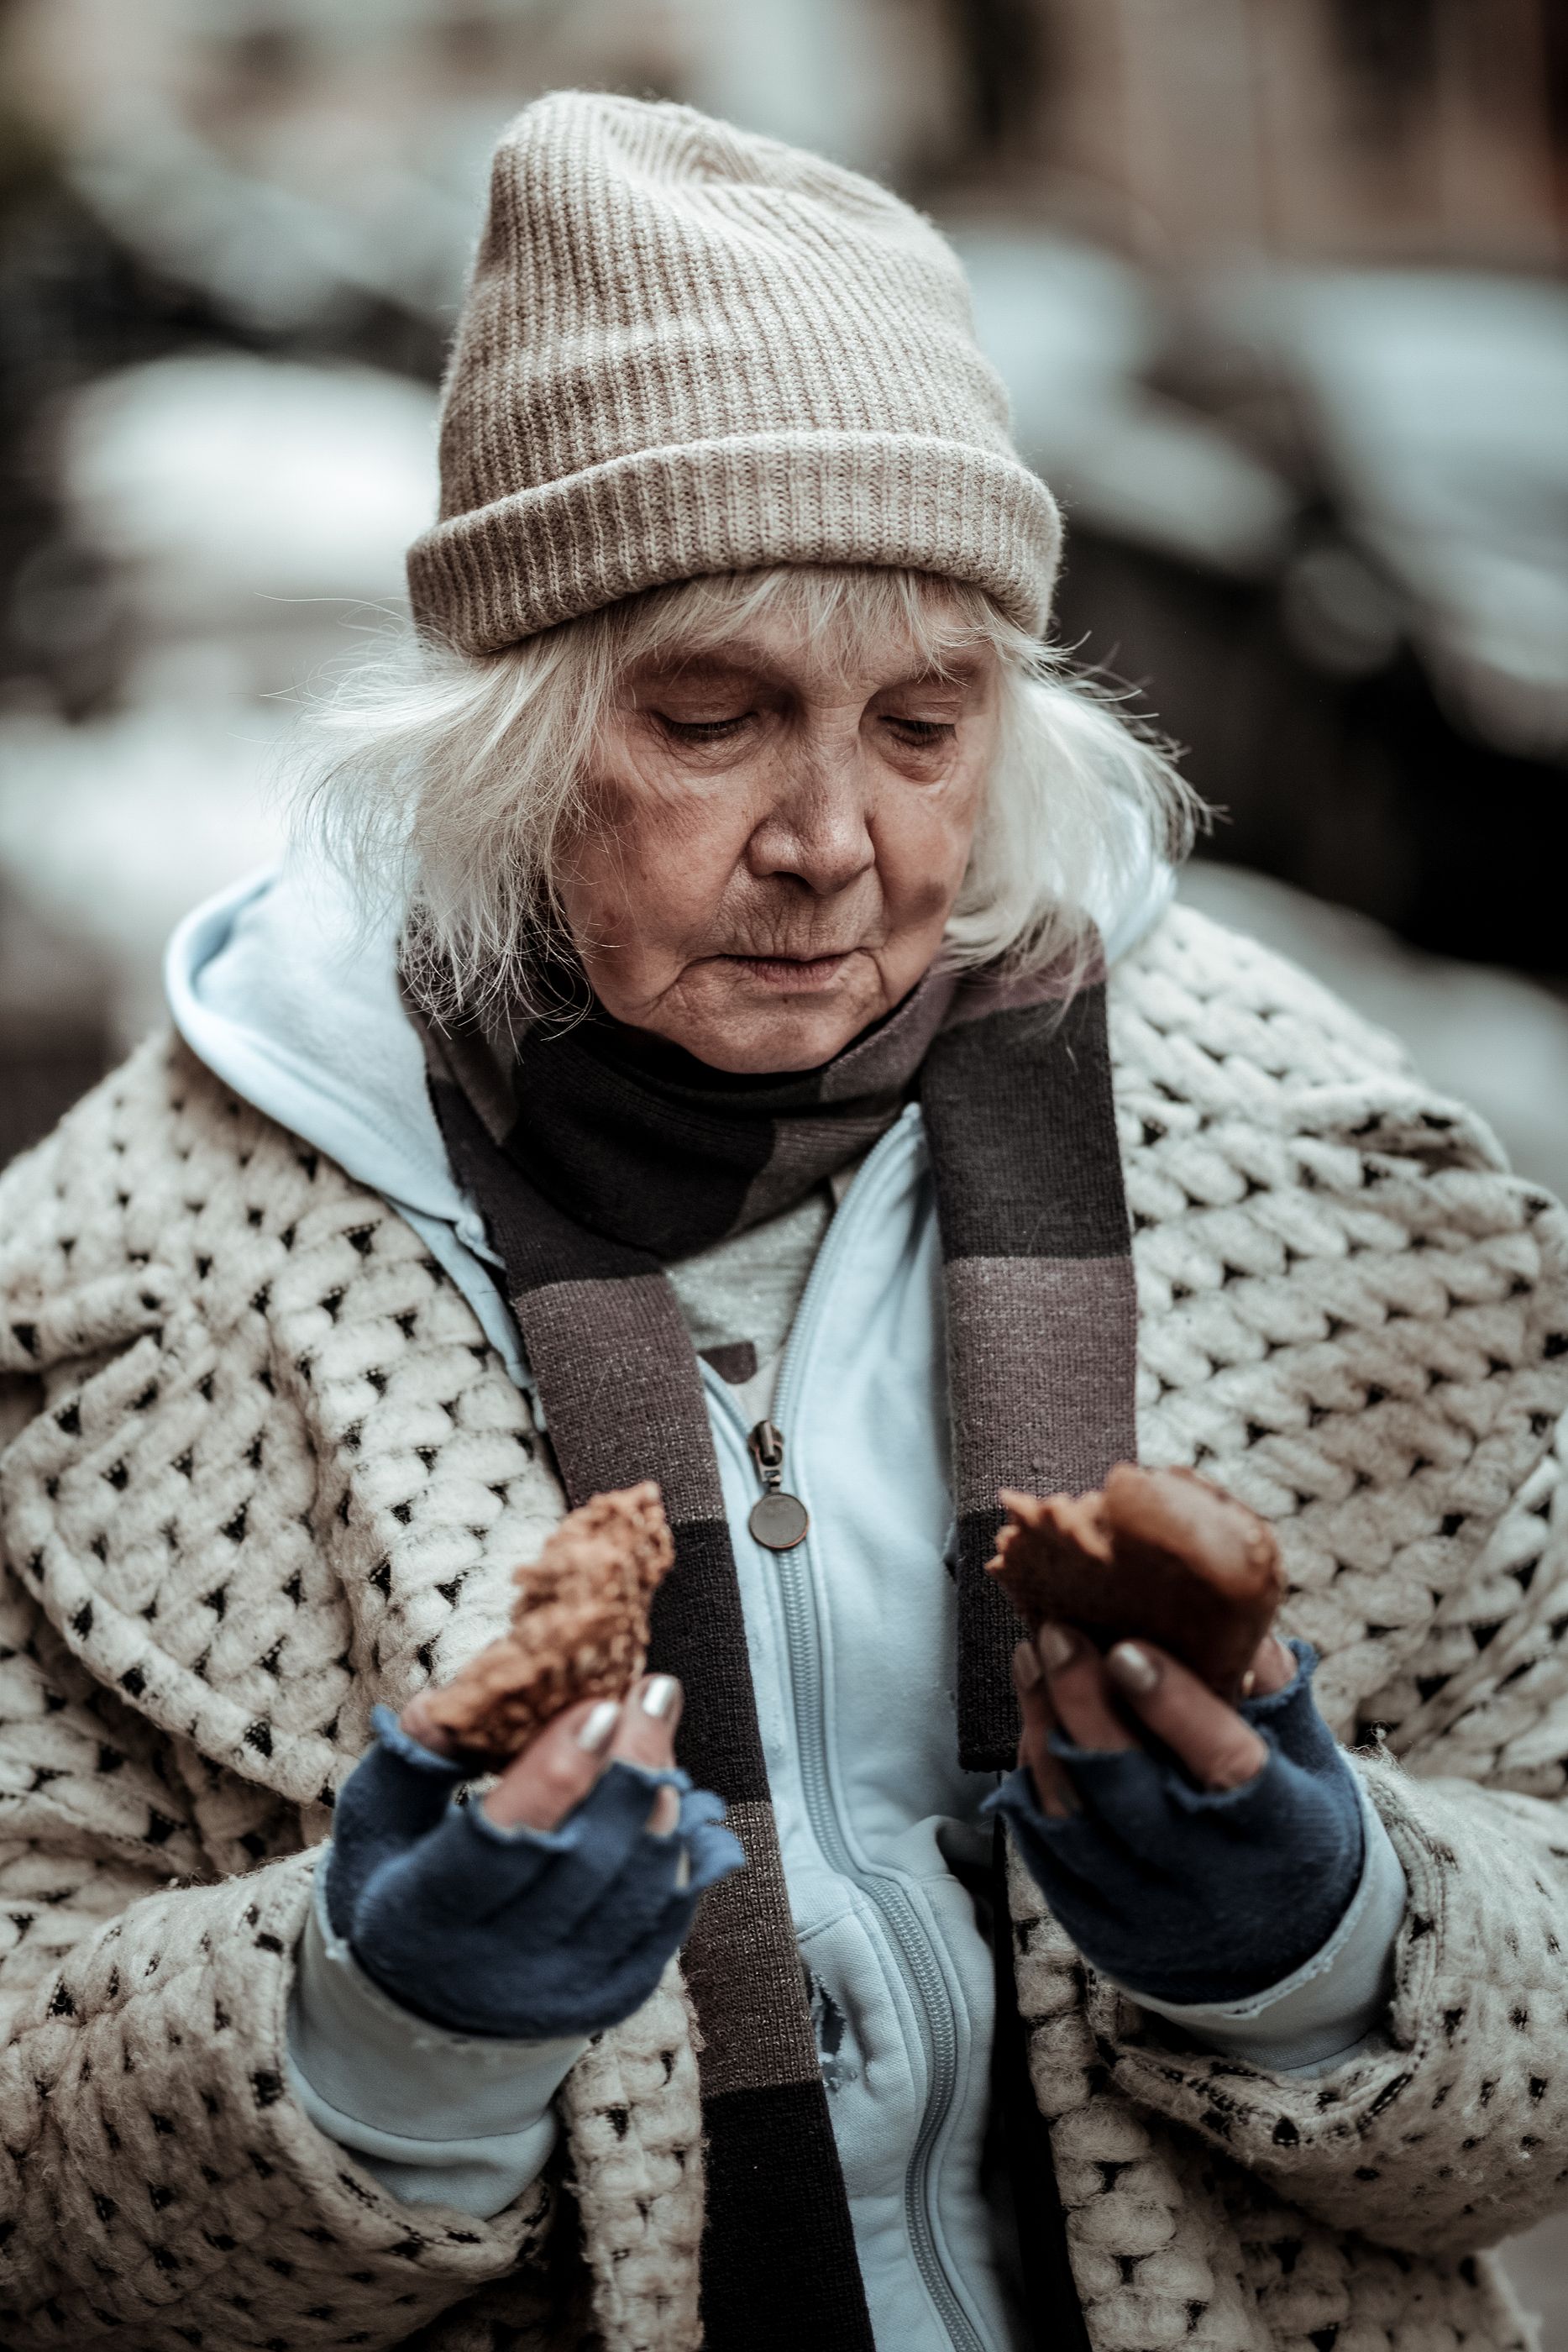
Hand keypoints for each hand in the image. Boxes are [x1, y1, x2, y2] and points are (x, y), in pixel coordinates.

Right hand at [323, 1675, 743, 2039]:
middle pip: (586, 1861)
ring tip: (658, 1730)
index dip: (555, 1775)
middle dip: (631, 1765)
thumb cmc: (398, 1890)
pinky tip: (672, 1791)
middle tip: (655, 1692)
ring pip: (637, 1887)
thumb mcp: (376, 1824)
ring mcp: (562, 1991)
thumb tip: (464, 1695)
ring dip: (662, 1799)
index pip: (501, 1845)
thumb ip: (413, 1758)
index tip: (598, 1707)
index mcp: (422, 1920)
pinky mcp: (613, 1997)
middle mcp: (496, 1969)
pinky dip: (679, 1847)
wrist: (420, 2012)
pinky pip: (666, 1915)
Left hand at [986, 1629, 1365, 2006]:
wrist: (1286, 1948)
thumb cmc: (1290, 1822)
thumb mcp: (1308, 1755)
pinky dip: (1034, 1779)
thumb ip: (1272, 1686)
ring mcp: (1150, 1913)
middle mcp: (1212, 1881)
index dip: (1174, 1706)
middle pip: (1128, 1788)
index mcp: (1280, 1830)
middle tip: (1058, 1632)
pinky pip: (1047, 1850)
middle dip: (1083, 1701)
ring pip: (1074, 1817)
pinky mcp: (1101, 1929)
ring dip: (1043, 1729)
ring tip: (1031, 1660)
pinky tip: (1032, 1721)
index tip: (1126, 1647)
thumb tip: (1226, 1607)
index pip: (1226, 1765)